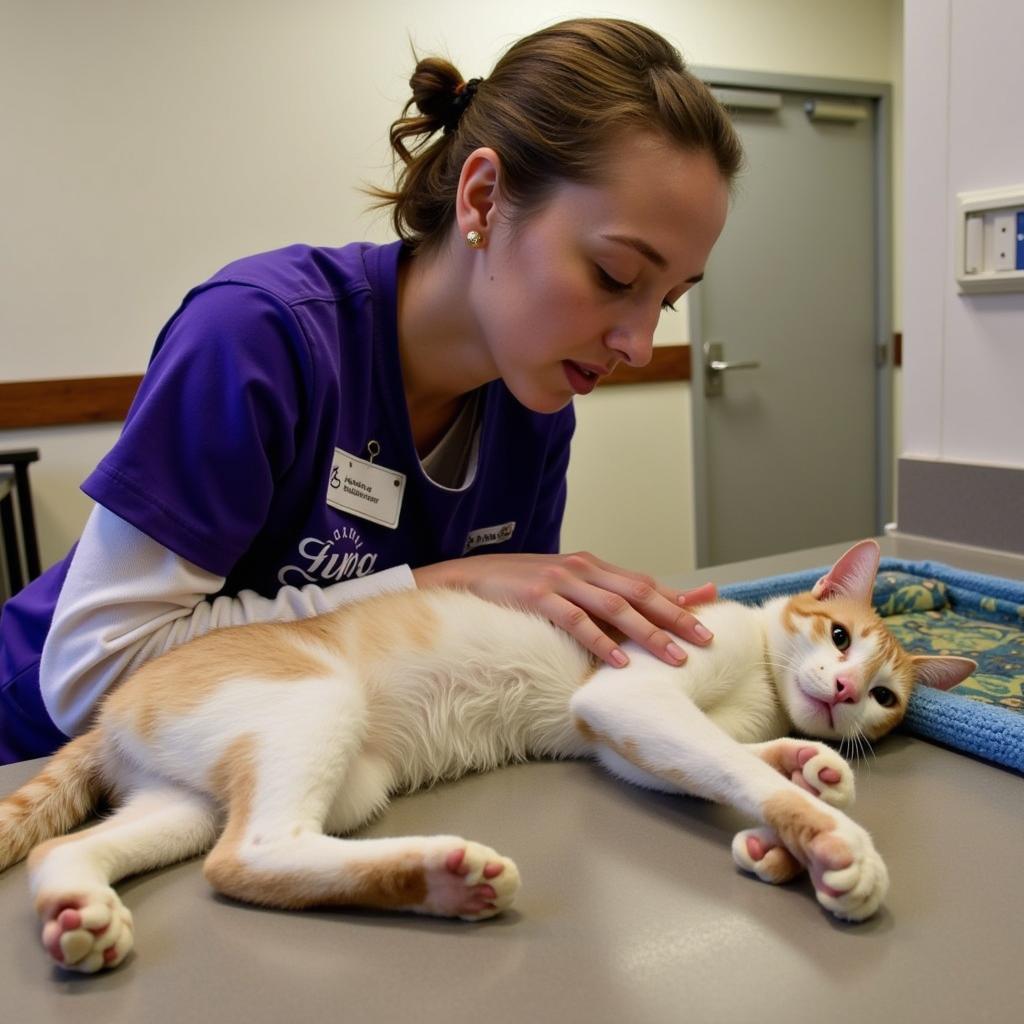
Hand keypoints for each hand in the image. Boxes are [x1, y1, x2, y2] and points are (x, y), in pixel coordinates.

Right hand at [412, 551, 715, 667]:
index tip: (711, 616)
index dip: (678, 599)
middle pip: (639, 593)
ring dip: (647, 633)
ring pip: (614, 607)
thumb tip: (633, 618)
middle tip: (705, 640)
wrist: (467, 576)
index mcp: (592, 568)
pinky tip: (618, 659)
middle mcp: (582, 570)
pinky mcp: (537, 596)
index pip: (644, 583)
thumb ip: (596, 599)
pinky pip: (574, 620)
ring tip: (673, 657)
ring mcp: (560, 581)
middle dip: (675, 617)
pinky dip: (599, 640)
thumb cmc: (518, 588)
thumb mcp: (564, 587)